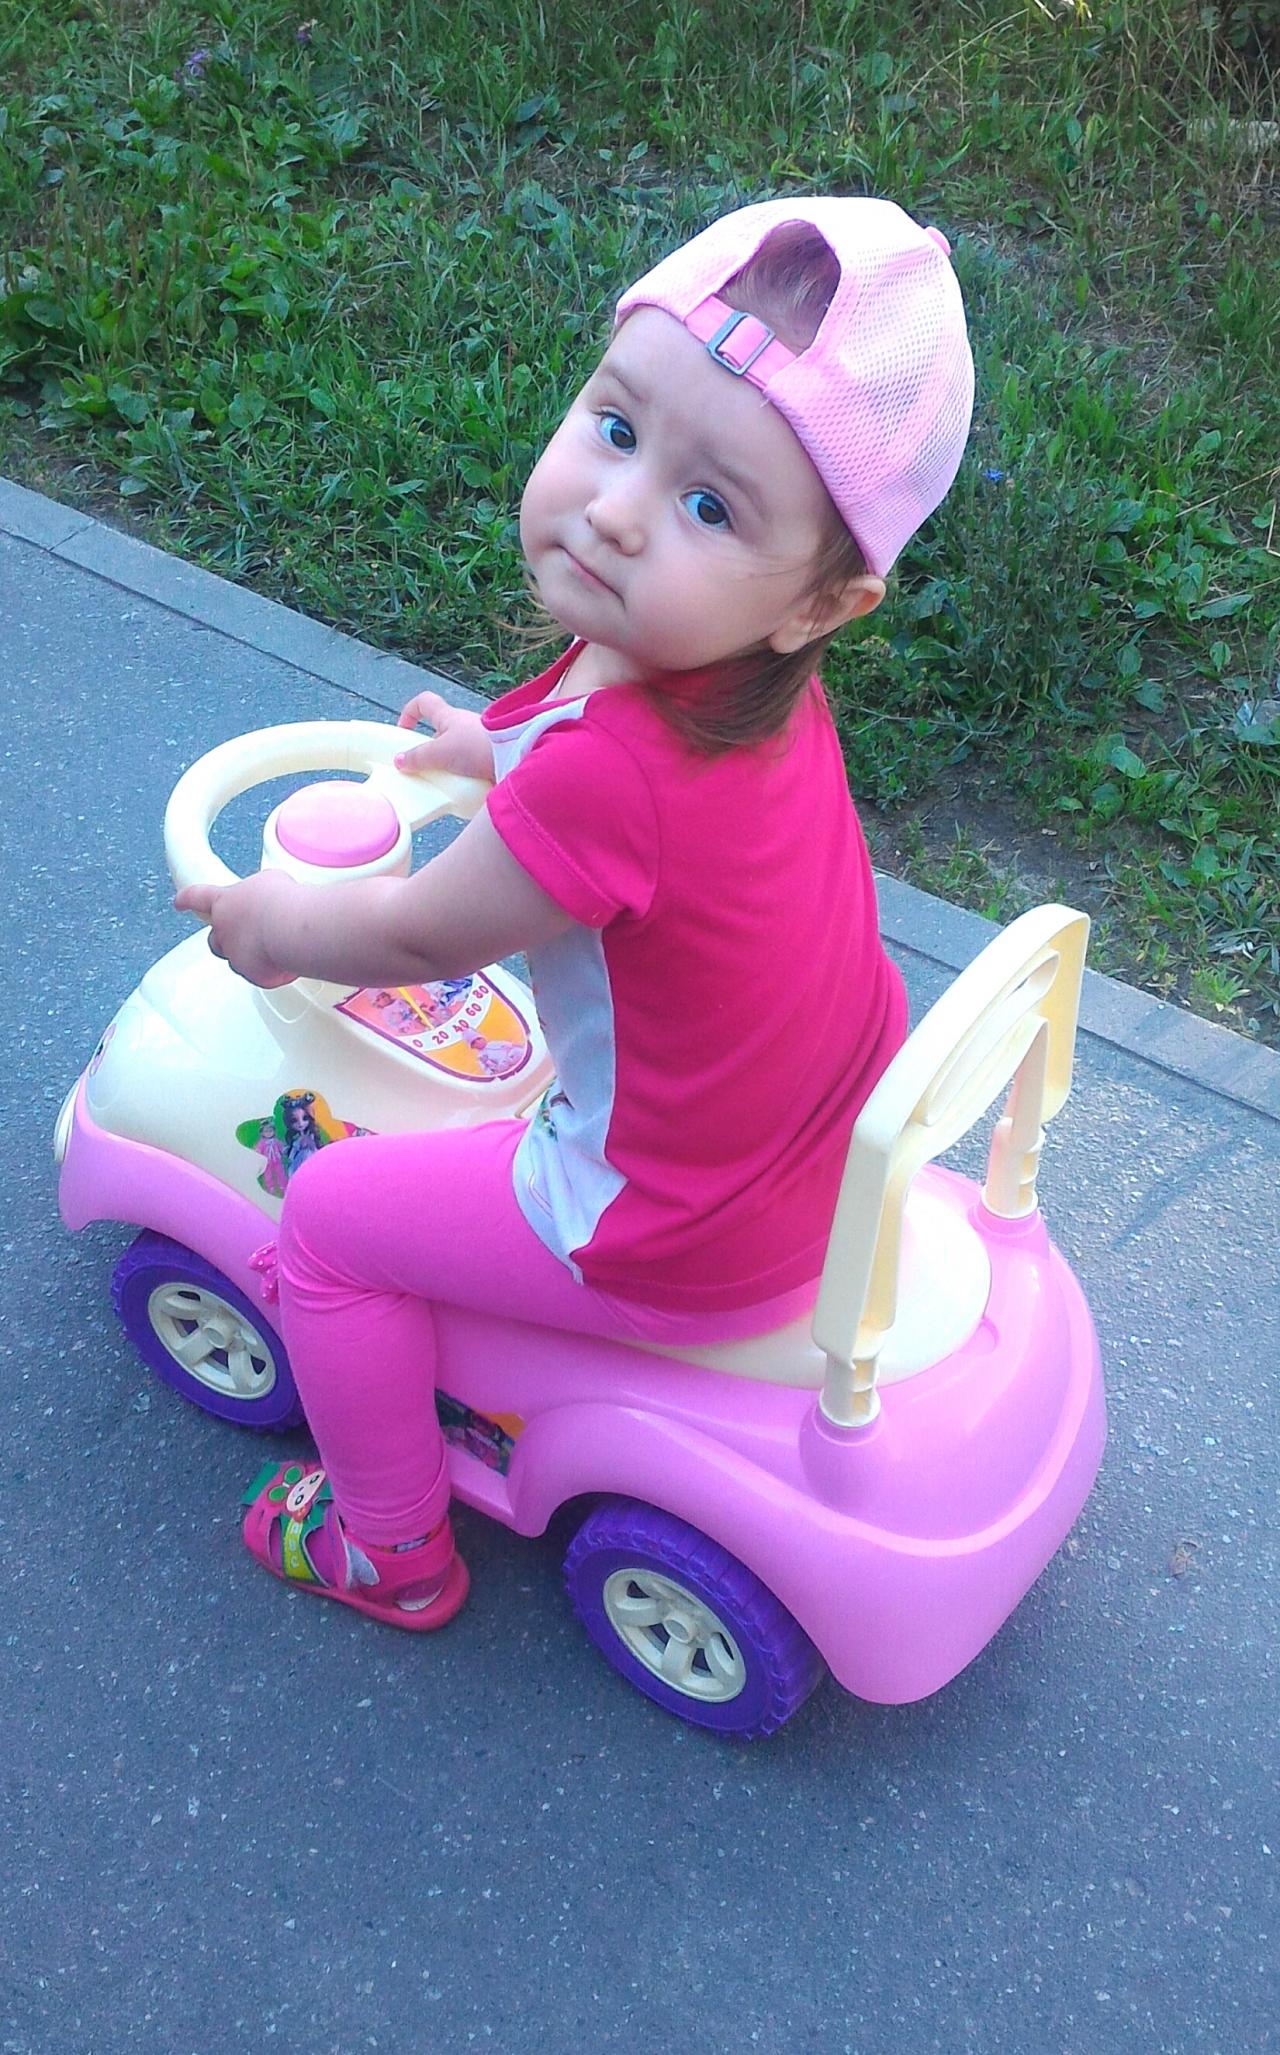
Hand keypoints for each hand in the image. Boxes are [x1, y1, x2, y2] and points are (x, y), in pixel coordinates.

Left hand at [173, 869, 301, 988]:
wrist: (293, 928)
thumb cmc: (283, 901)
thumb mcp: (269, 881)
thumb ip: (256, 892)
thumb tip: (265, 899)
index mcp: (224, 901)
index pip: (197, 897)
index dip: (187, 899)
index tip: (179, 902)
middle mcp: (224, 930)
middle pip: (215, 939)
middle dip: (225, 938)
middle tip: (241, 935)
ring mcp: (236, 955)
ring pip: (237, 960)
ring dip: (249, 955)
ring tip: (272, 947)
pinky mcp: (254, 974)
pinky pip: (260, 974)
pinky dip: (273, 968)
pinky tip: (287, 958)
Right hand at [395, 689, 493, 781]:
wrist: (518, 758)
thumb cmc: (478, 746)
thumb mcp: (441, 753)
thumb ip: (419, 757)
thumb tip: (400, 761)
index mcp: (449, 716)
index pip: (424, 702)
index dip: (410, 712)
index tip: (403, 731)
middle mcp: (465, 724)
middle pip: (440, 731)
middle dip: (430, 749)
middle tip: (425, 769)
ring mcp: (479, 740)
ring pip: (457, 750)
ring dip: (448, 765)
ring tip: (445, 785)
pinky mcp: (492, 756)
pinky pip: (472, 764)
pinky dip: (465, 775)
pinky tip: (464, 790)